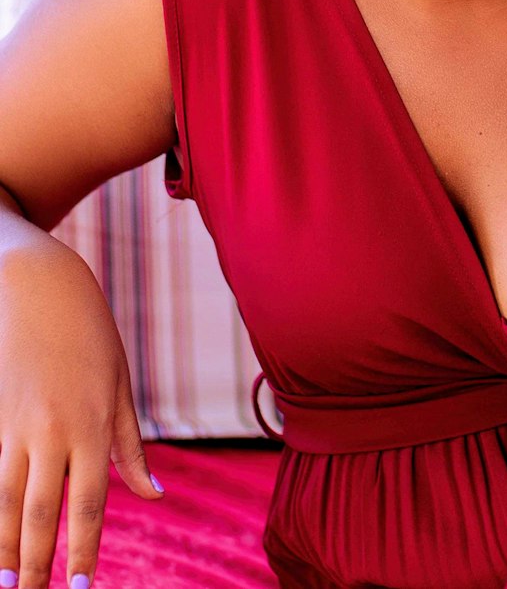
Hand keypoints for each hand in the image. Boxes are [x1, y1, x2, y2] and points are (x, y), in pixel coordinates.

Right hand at [0, 239, 164, 588]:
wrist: (39, 285)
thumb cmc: (90, 334)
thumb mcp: (119, 384)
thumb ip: (130, 447)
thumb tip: (153, 496)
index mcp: (91, 425)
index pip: (87, 504)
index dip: (82, 550)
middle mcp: (51, 431)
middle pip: (38, 513)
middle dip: (35, 564)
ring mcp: (15, 425)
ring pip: (3, 501)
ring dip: (2, 548)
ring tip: (5, 584)